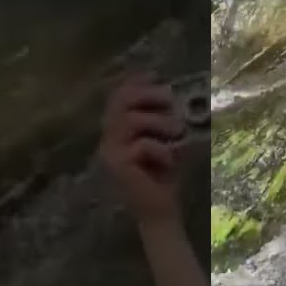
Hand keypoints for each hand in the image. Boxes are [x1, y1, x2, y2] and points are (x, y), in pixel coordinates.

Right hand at [100, 74, 186, 223]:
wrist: (160, 210)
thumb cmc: (164, 175)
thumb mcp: (166, 140)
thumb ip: (163, 118)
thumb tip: (172, 91)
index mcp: (117, 131)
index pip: (117, 97)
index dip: (134, 82)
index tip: (155, 75)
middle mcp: (108, 139)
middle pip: (120, 101)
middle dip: (148, 94)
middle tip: (171, 99)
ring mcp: (109, 152)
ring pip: (131, 120)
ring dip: (159, 122)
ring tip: (177, 133)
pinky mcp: (117, 166)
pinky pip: (141, 144)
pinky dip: (161, 149)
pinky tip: (169, 161)